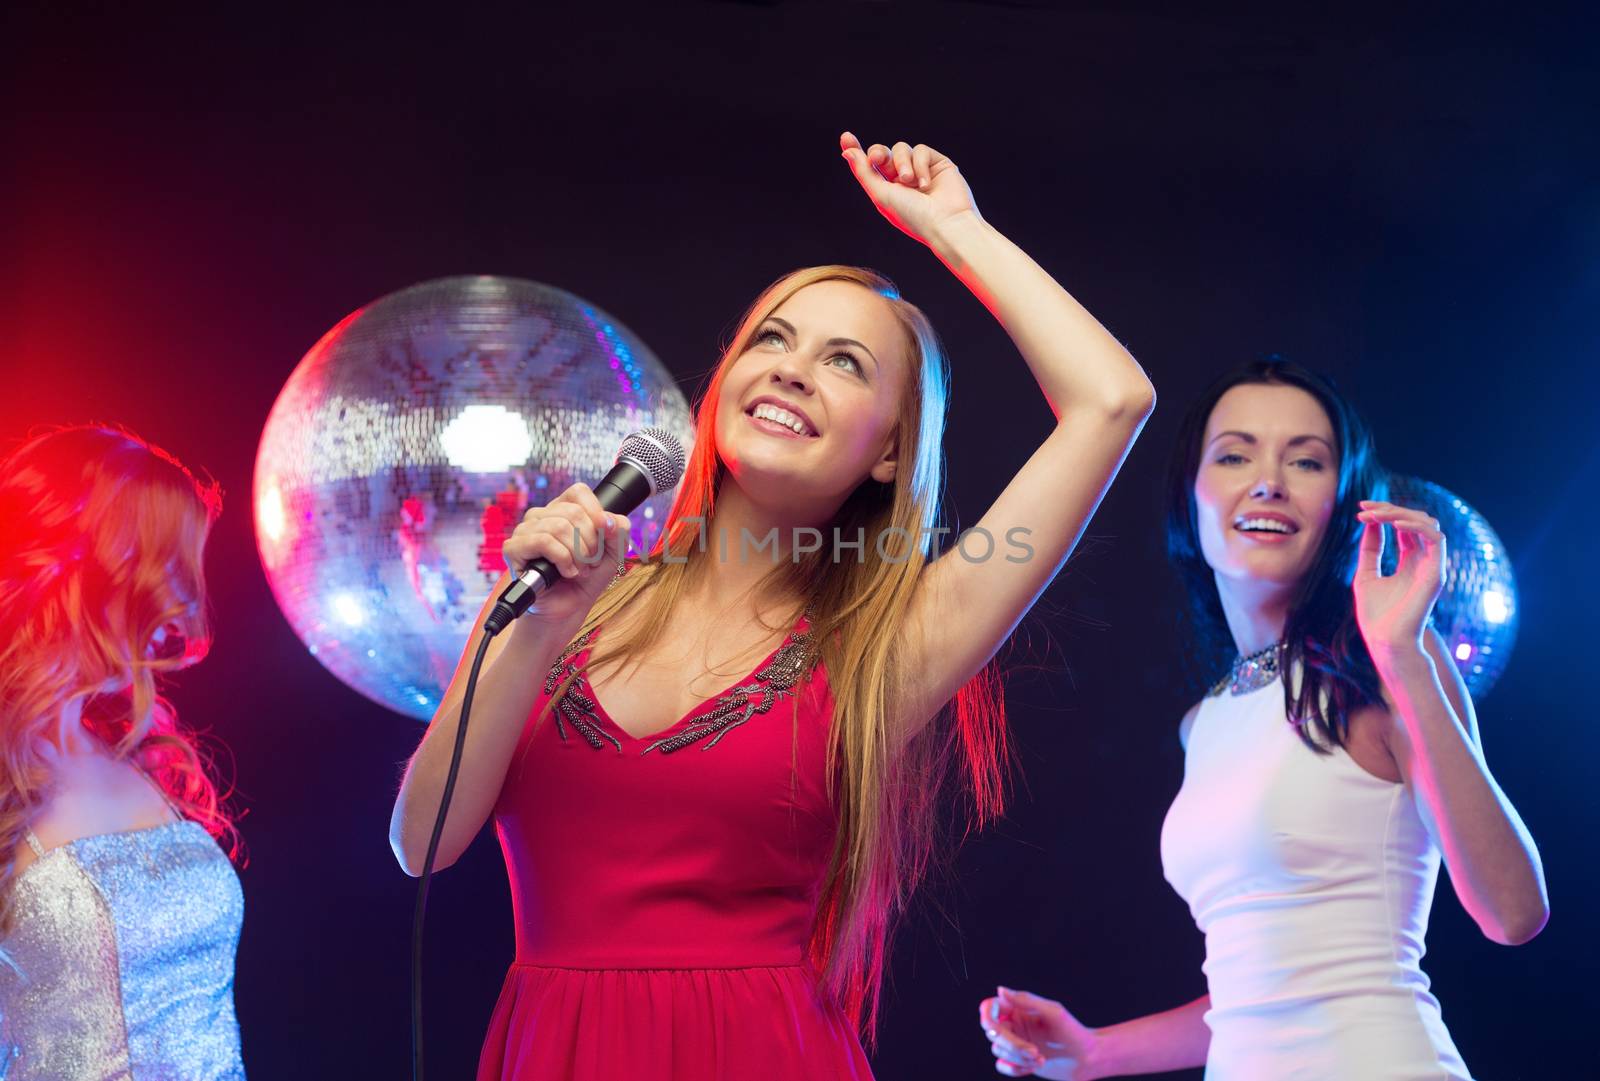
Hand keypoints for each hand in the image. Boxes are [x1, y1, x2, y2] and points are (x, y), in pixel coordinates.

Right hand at [501, 483, 629, 624]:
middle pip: (573, 512)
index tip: (604, 536)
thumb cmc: (587, 577)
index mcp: (562, 509)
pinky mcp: (513, 548)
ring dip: (578, 555)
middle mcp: (541, 516)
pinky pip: (543, 541)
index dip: (596, 512)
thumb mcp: (613, 553)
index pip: (578, 492)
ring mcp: (525, 531)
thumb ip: (619, 532)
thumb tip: (608, 520)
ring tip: (579, 570)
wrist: (569, 608)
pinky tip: (565, 572)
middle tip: (590, 562)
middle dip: (590, 542)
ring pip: (559, 527)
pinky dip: (562, 560)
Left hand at [839, 131, 979, 246]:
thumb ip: (864, 172)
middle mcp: (903, 179)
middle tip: (877, 159)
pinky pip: (921, 150)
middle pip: (883, 153)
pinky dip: (920, 164)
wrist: (946, 222)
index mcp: (888, 190)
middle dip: (878, 154)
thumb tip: (847, 152)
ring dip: (902, 162)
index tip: (846, 137)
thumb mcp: (881, 195)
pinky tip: (926, 183)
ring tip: (909, 180)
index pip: (869, 166)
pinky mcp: (938, 163)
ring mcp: (921, 170)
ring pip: (901, 149)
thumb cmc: (912, 216)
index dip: (857, 150)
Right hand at [979, 987, 1101, 1078]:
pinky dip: (1015, 1068)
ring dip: (1017, 1057)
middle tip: (1034, 1051)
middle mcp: (1014, 1024)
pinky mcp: (1018, 1062)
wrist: (1087, 1059)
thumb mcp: (1053, 1012)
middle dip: (1011, 1044)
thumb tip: (1000, 990)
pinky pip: (1002, 1065)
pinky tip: (1036, 1066)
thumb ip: (1026, 1000)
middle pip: (992, 1031)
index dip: (987, 1015)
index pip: (990, 1007)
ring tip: (1041, 1059)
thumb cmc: (1073, 1032)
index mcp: (1019, 1009)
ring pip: (997, 1049)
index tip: (995, 1026)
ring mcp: (1015, 1043)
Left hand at [1353, 499, 1444, 661]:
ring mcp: (1432, 567)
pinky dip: (1416, 526)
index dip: (1385, 514)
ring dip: (1400, 514)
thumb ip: (1371, 550)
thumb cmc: (1376, 615)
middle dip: (1390, 510)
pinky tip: (1394, 525)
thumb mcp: (1366, 575)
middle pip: (1416, 521)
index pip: (1404, 528)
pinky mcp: (1436, 573)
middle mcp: (1424, 562)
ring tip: (1376, 515)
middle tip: (1365, 508)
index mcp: (1409, 563)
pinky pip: (1436, 539)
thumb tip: (1370, 522)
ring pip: (1428, 524)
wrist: (1385, 641)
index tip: (1361, 509)